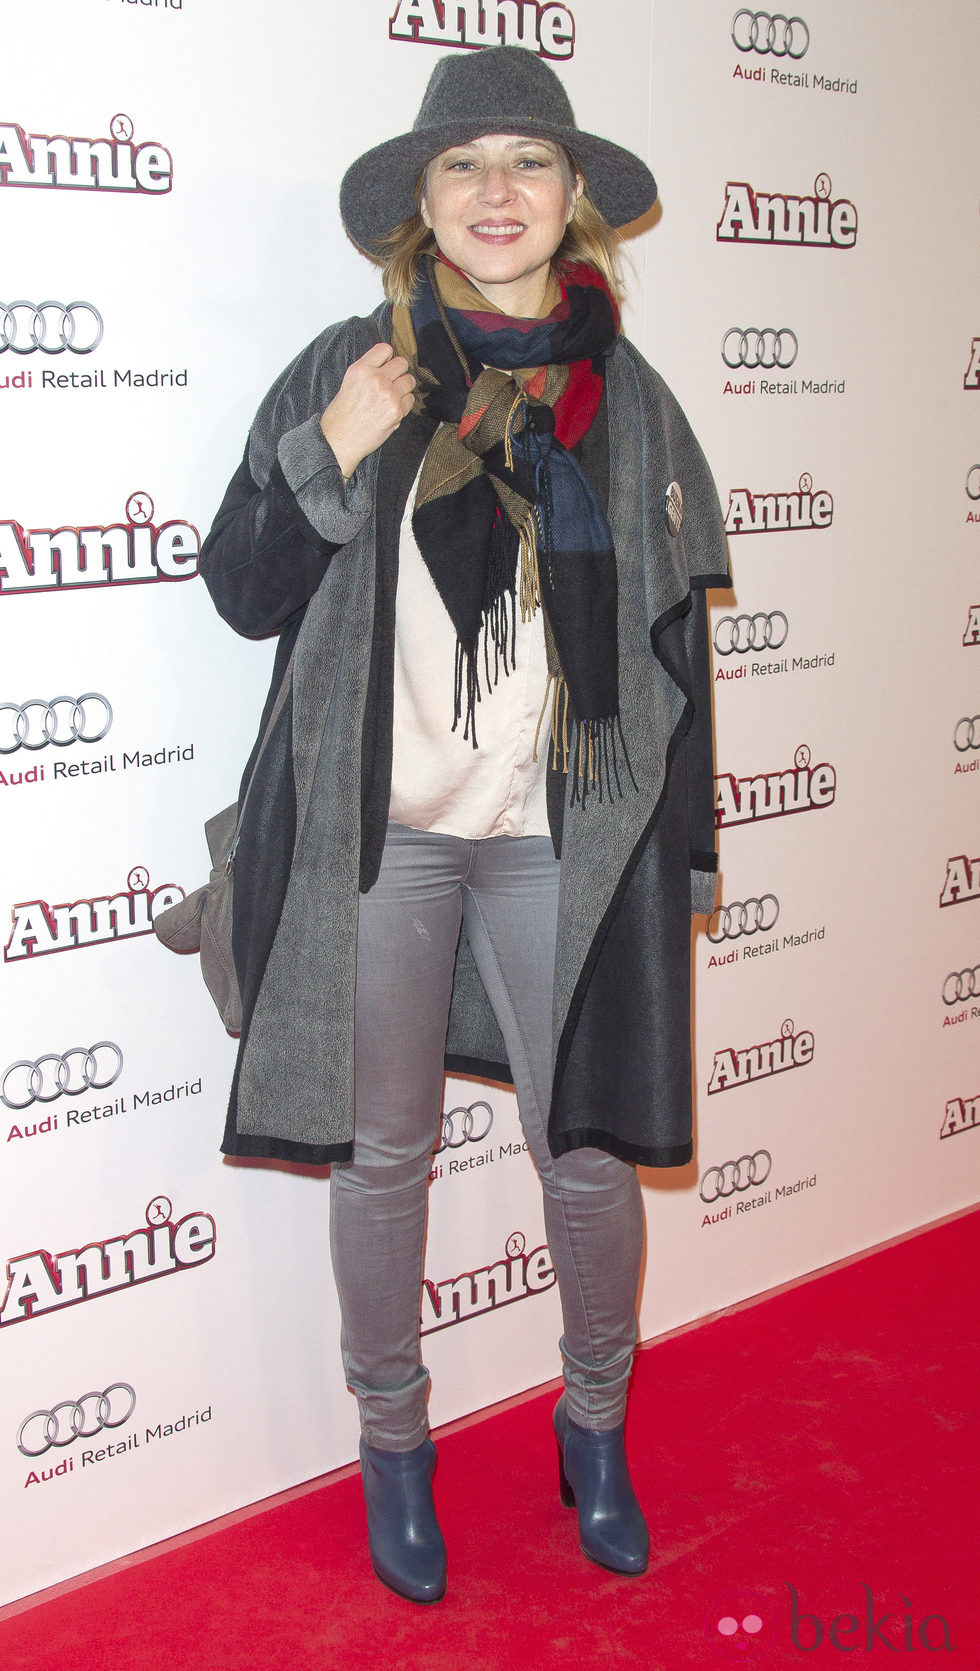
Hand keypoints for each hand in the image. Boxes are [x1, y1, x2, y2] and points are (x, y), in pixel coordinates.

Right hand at [319, 343, 415, 478]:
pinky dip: (404, 403)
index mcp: (360, 369)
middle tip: (391, 382)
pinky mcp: (397, 411)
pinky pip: (410, 399)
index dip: (388, 357)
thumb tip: (386, 365)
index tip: (387, 364)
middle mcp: (375, 379)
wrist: (340, 440)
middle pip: (401, 363)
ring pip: (409, 380)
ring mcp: (388, 394)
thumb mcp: (349, 383)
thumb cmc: (342, 415)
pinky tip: (392, 409)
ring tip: (392, 396)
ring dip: (403, 387)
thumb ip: (367, 371)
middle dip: (398, 371)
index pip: (385, 348)